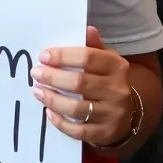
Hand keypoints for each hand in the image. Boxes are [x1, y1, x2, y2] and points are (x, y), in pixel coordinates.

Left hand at [30, 26, 131, 145]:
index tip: (43, 57)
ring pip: (77, 108)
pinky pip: (79, 131)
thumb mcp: (105, 60)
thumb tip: (87, 29)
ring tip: (38, 91)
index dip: (63, 56)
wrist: (127, 113)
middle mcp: (118, 90)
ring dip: (53, 100)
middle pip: (80, 83)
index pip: (88, 57)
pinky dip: (61, 123)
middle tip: (35, 73)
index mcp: (117, 66)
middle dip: (53, 77)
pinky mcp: (105, 134)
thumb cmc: (107, 79)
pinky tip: (49, 113)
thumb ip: (93, 46)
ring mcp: (113, 114)